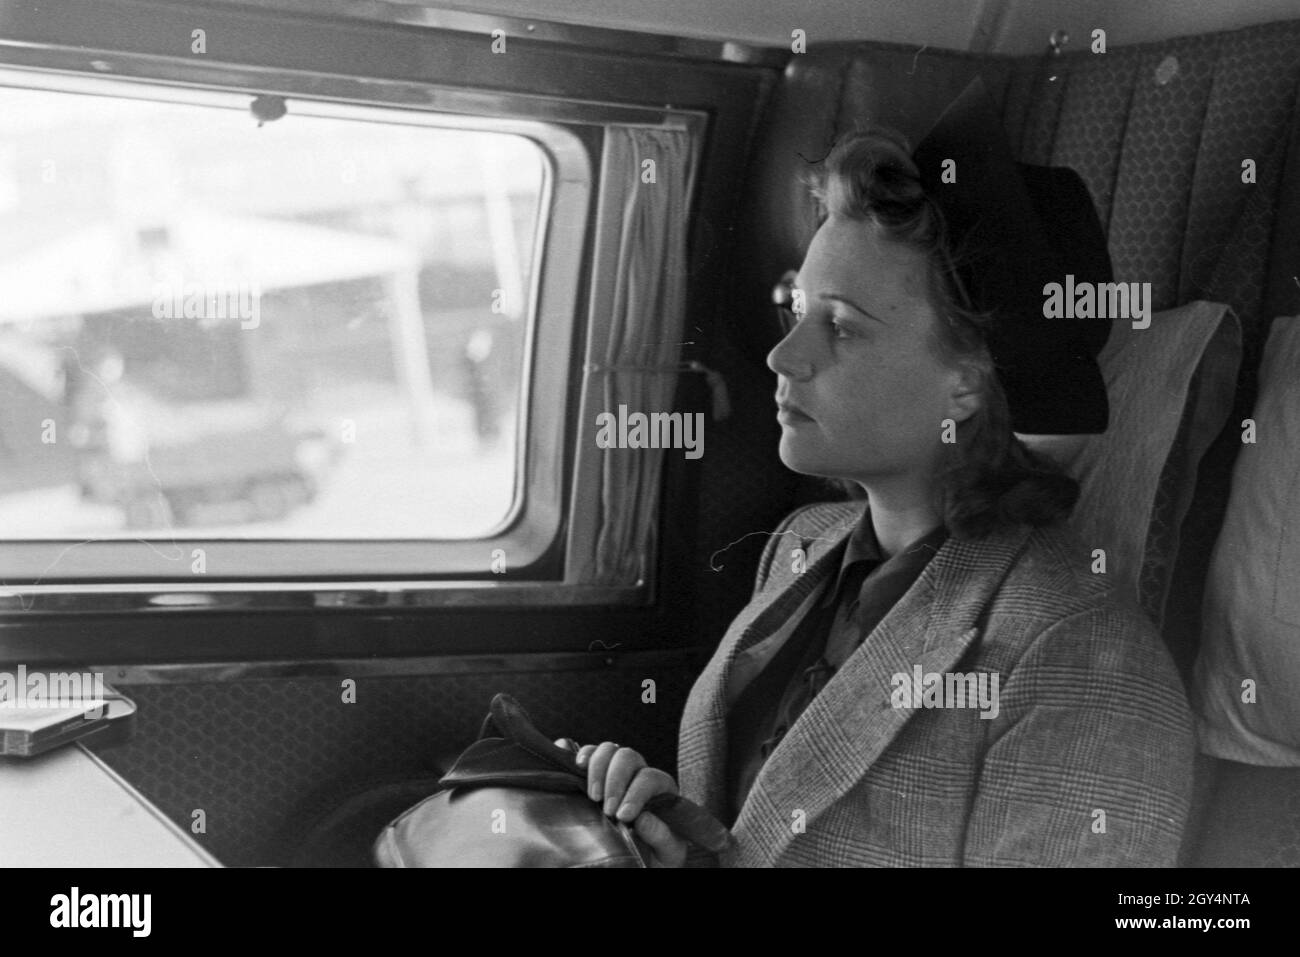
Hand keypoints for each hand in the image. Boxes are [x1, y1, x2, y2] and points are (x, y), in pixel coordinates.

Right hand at [554, 738, 686, 866]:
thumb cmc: (659, 852)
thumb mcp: (668, 850)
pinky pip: (589, 752)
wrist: (645, 856)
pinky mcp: (597, 773)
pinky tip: (578, 766)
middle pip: (627, 757)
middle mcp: (639, 772)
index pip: (649, 778)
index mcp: (662, 788)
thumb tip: (643, 819)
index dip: (635, 794)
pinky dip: (582, 754)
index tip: (623, 817)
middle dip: (615, 780)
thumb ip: (661, 835)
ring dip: (597, 768)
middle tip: (606, 809)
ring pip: (609, 750)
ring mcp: (617, 770)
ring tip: (592, 795)